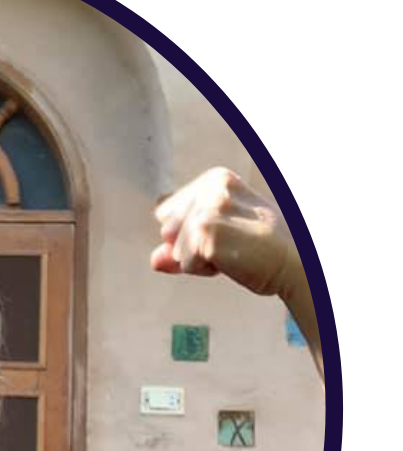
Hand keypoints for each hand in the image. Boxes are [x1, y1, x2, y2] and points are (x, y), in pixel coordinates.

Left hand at [151, 168, 292, 296]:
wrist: (296, 262)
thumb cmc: (264, 249)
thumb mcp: (221, 236)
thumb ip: (182, 244)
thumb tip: (154, 260)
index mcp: (215, 179)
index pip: (167, 213)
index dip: (190, 233)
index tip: (228, 232)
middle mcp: (211, 188)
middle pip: (167, 231)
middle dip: (191, 247)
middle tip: (232, 245)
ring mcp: (208, 209)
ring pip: (174, 249)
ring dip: (199, 260)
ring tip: (234, 252)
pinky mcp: (206, 233)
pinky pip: (185, 264)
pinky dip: (204, 271)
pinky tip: (232, 262)